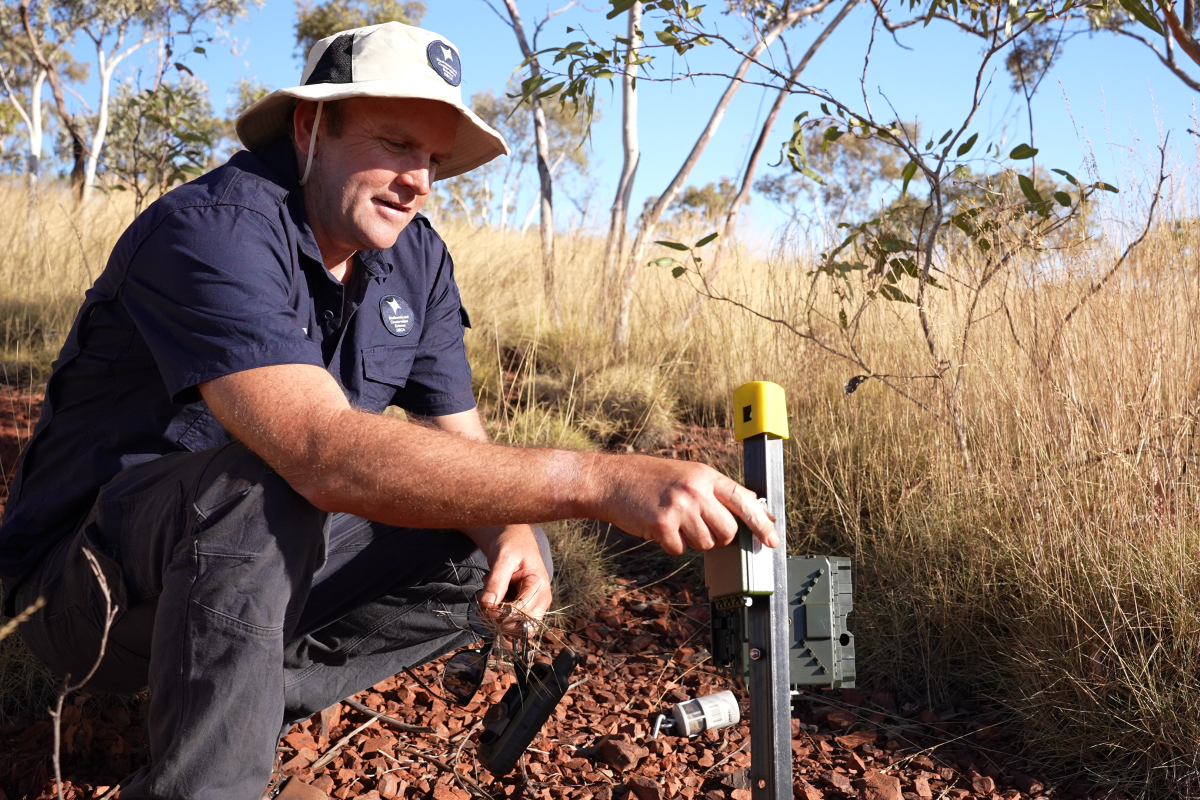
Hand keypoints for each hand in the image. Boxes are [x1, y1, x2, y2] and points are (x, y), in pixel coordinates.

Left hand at [463, 524, 552, 633]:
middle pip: (521, 627)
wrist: (514, 539)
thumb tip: (487, 604)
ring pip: (514, 627)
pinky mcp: (523, 608)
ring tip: (491, 594)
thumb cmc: (512, 544)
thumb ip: (496, 581)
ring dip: (497, 616)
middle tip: (484, 602)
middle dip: (499, 618)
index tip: (485, 604)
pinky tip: (494, 596)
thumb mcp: (503, 558)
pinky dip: (497, 613)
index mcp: (540, 587)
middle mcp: (540, 600)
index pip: (522, 613)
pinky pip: (509, 621)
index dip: (501, 613)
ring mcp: (533, 605)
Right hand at [598, 455, 777, 555]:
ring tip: (674, 522)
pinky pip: (680, 550)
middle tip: (697, 526)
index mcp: (706, 475)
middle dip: (717, 537)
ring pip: (706, 544)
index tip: (773, 540)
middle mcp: (696, 490)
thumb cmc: (650, 479)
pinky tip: (659, 527)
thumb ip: (717, 490)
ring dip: (692, 541)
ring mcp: (680, 507)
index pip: (744, 500)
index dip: (762, 523)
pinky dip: (671, 545)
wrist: (612, 480)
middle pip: (728, 531)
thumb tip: (752, 505)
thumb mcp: (689, 474)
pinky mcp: (662, 524)